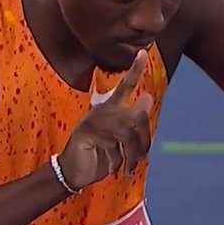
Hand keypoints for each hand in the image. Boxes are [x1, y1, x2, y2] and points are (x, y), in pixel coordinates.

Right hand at [57, 50, 153, 190]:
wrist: (75, 172)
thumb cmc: (100, 155)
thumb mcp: (121, 141)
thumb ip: (135, 123)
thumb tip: (148, 98)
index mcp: (112, 109)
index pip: (126, 86)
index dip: (135, 70)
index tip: (143, 52)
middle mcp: (103, 110)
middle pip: (137, 118)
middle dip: (145, 142)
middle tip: (141, 158)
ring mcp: (94, 120)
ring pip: (128, 134)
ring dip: (132, 156)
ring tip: (130, 168)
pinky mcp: (87, 132)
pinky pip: (113, 145)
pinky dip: (118, 161)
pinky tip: (114, 168)